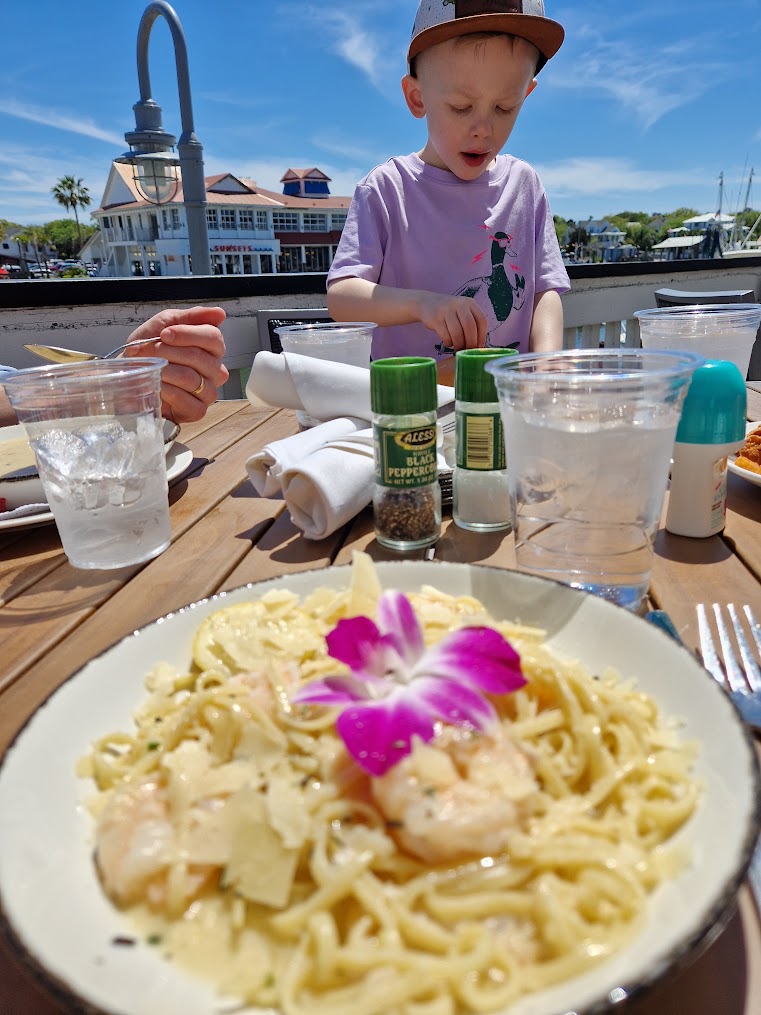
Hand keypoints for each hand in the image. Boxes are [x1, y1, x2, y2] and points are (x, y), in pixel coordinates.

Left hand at [125, 307, 228, 421]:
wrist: (127, 374)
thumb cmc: (148, 350)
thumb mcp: (164, 324)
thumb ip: (191, 317)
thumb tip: (220, 313)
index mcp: (211, 347)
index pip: (213, 337)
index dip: (188, 334)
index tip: (164, 334)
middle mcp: (214, 370)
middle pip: (202, 358)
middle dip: (170, 353)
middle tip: (151, 353)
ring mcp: (208, 392)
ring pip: (193, 379)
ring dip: (166, 371)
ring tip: (151, 368)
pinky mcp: (197, 411)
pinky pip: (190, 402)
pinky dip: (169, 392)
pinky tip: (159, 387)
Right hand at [417, 293, 487, 350]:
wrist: (426, 303)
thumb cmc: (449, 312)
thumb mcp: (462, 312)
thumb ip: (471, 324)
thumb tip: (479, 346)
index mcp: (470, 303)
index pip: (481, 320)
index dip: (482, 336)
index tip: (479, 347)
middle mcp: (459, 304)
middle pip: (470, 326)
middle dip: (471, 342)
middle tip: (468, 351)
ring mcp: (446, 310)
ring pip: (457, 332)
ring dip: (459, 344)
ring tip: (458, 349)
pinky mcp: (436, 318)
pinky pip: (445, 335)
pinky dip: (449, 343)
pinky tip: (449, 343)